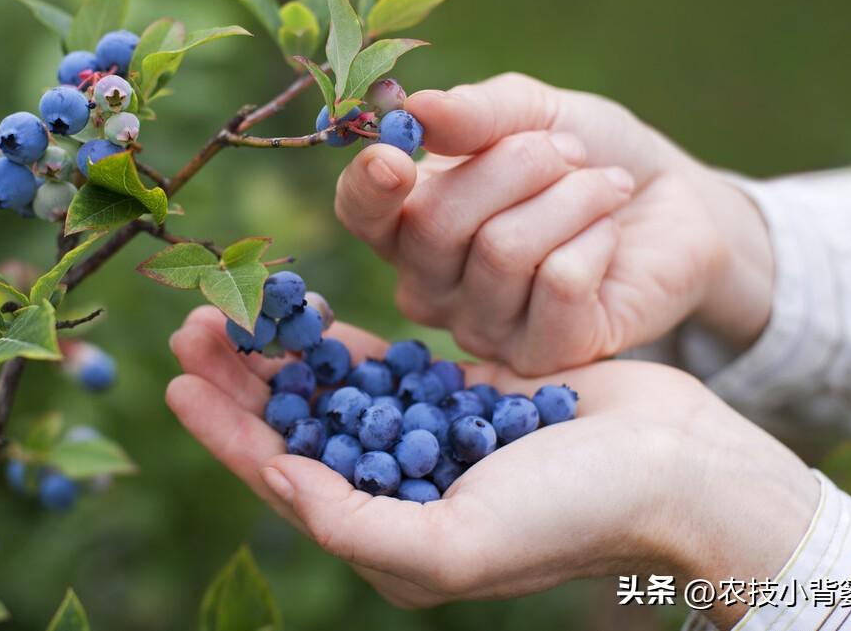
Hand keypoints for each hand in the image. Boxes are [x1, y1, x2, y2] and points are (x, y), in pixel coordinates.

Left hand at [166, 307, 817, 626]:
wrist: (674, 467)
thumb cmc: (572, 515)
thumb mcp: (455, 542)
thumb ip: (356, 523)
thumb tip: (278, 480)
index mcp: (388, 538)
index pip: (282, 479)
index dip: (224, 432)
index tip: (176, 381)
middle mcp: (397, 490)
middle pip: (296, 428)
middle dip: (240, 380)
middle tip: (192, 324)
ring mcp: (425, 439)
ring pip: (329, 392)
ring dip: (280, 353)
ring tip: (231, 308)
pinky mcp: (457, 395)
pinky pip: (382, 364)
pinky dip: (340, 341)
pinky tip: (304, 312)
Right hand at [335, 73, 774, 373]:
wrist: (672, 203)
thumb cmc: (585, 155)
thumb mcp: (533, 112)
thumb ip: (475, 114)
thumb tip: (417, 110)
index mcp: (409, 221)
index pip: (360, 213)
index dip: (368, 189)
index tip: (396, 157)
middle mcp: (431, 285)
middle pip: (437, 224)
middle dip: (516, 165)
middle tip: (569, 152)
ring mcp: (483, 328)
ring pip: (503, 251)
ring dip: (571, 198)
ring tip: (604, 186)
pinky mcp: (545, 356)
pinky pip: (559, 285)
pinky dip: (596, 239)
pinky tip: (608, 237)